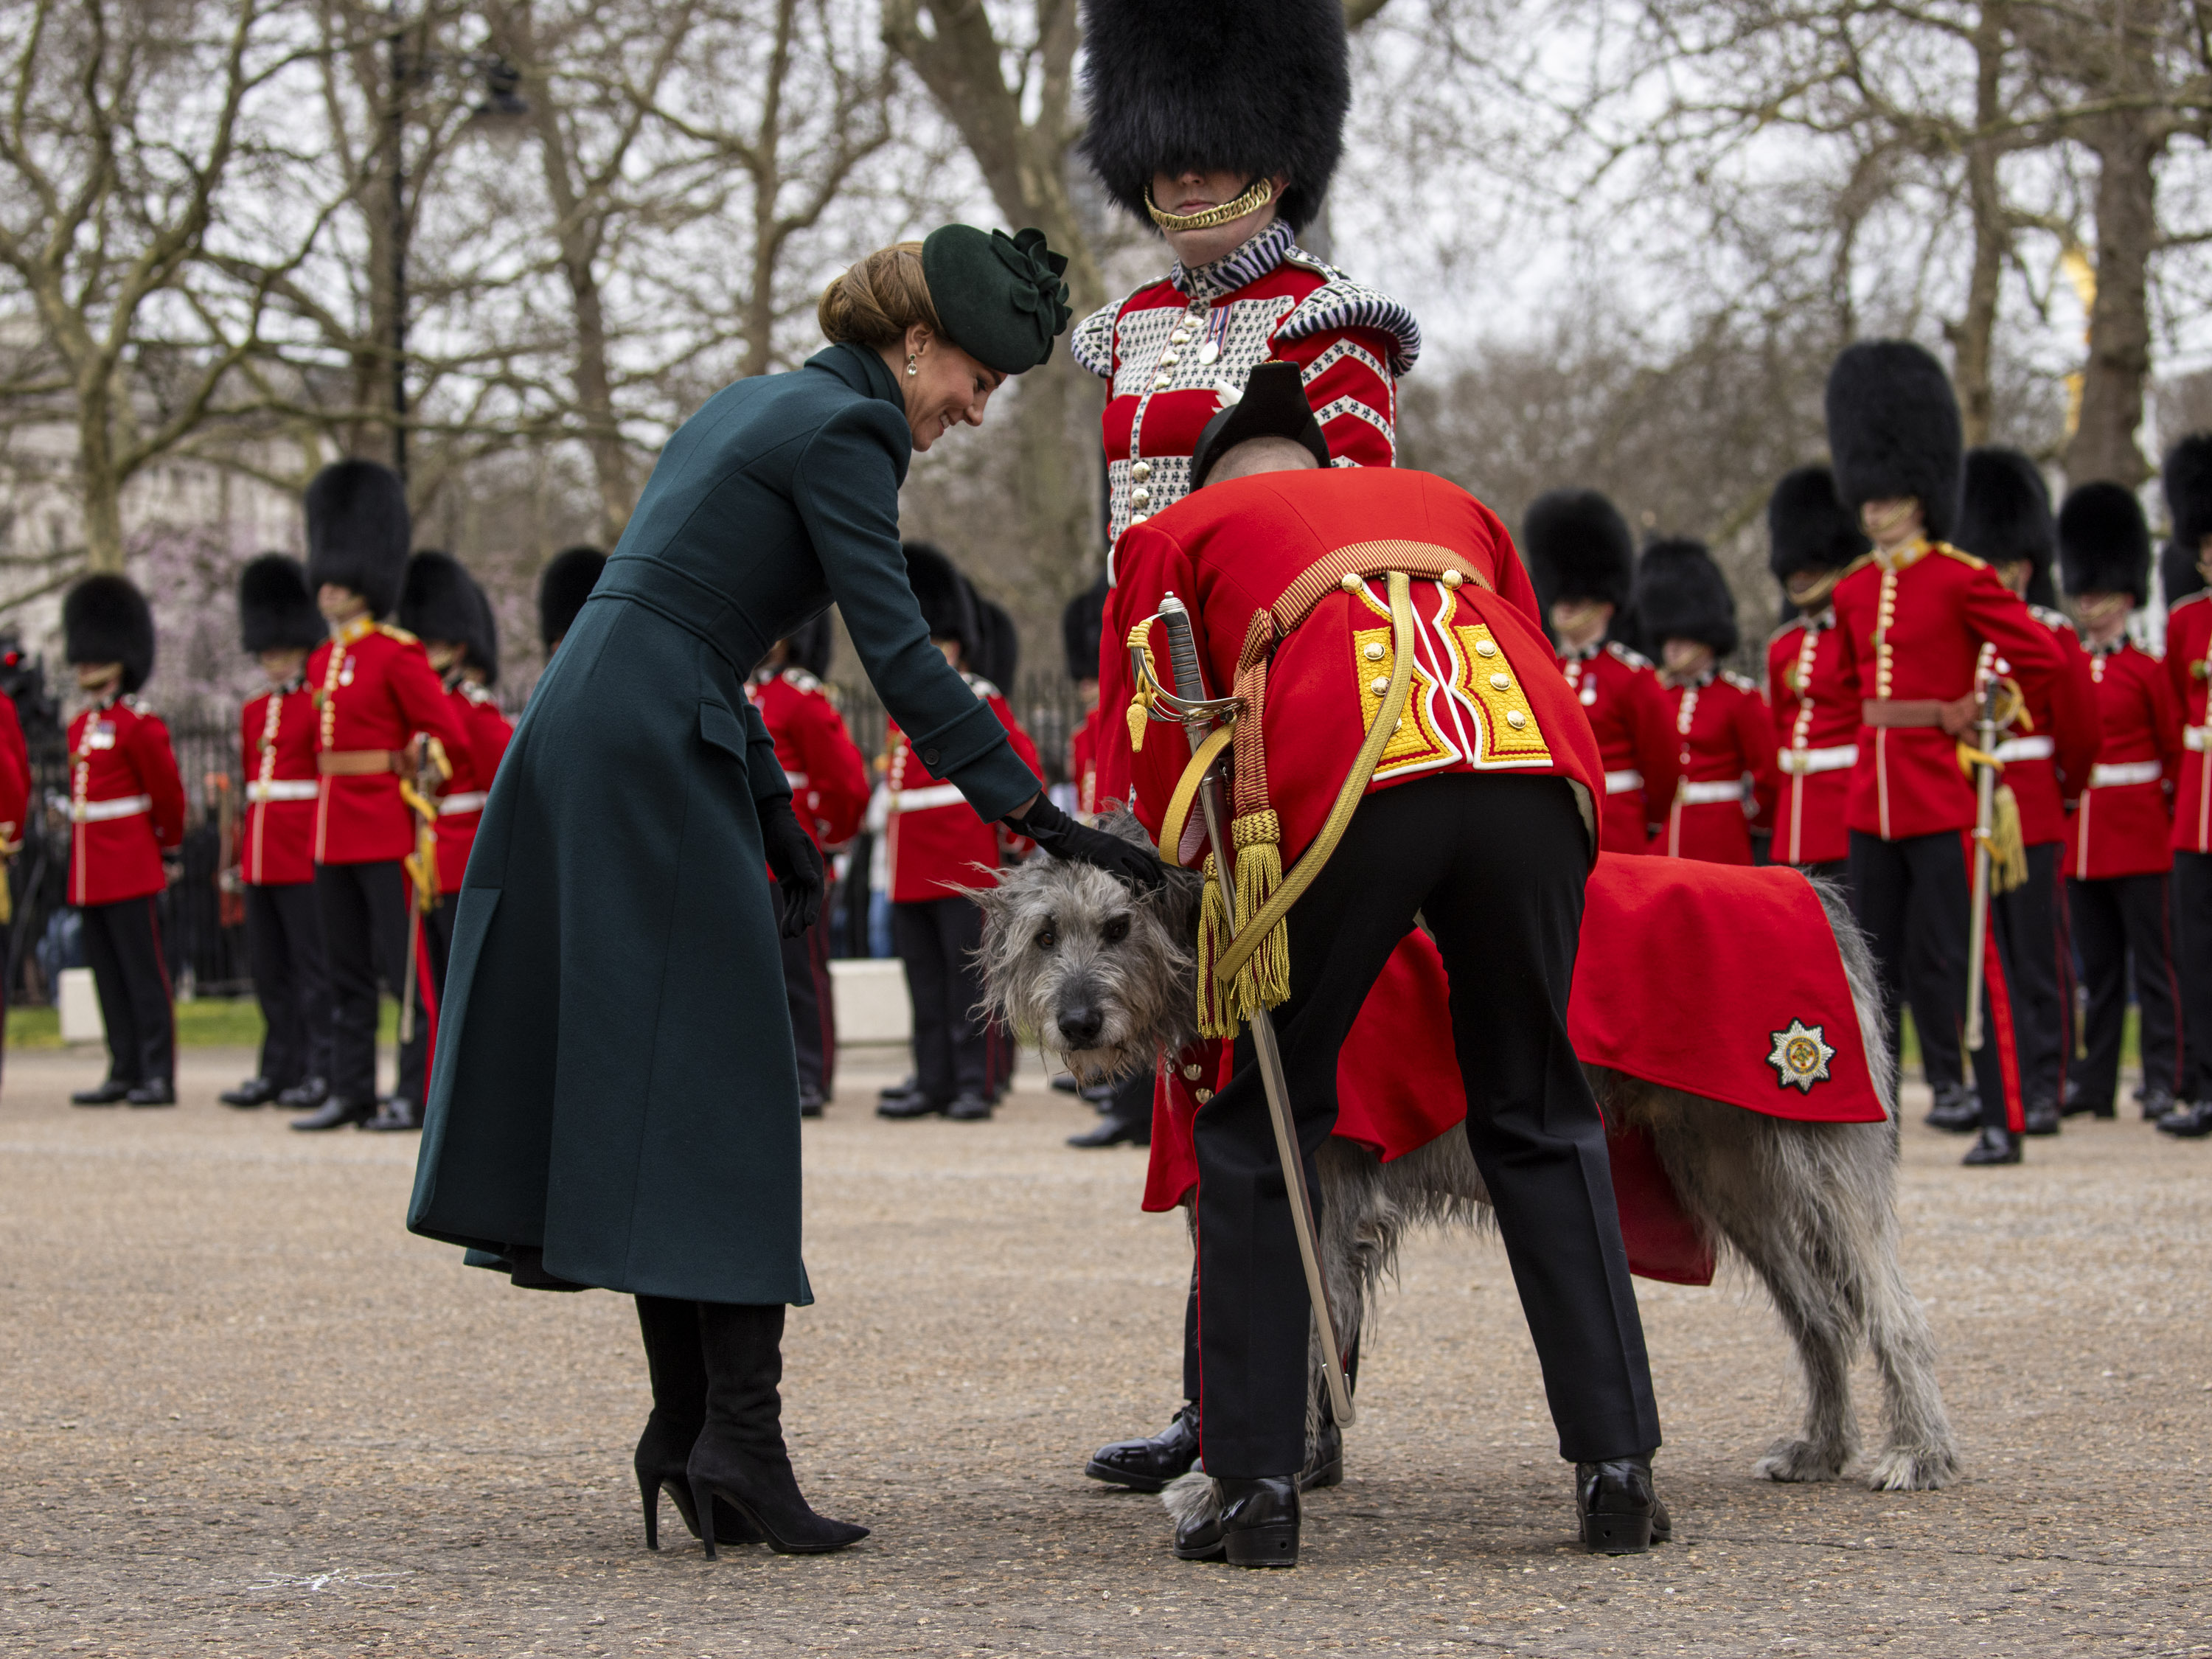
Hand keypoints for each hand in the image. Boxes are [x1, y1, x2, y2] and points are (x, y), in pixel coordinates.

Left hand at [760, 797, 824, 937]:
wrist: (772, 824)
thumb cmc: (785, 831)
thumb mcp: (794, 845)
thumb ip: (802, 863)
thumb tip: (812, 882)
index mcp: (815, 866)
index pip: (815, 890)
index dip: (812, 906)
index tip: (809, 921)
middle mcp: (808, 875)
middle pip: (806, 900)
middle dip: (802, 917)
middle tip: (797, 933)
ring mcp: (798, 879)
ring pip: (797, 903)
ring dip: (794, 919)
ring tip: (789, 935)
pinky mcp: (787, 882)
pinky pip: (788, 900)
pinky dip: (787, 913)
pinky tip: (785, 927)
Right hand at [1014, 796, 1163, 892]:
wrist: (1062, 831)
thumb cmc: (1075, 842)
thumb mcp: (1097, 848)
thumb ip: (1108, 856)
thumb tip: (1113, 869)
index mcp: (1121, 843)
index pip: (1146, 857)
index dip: (1156, 871)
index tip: (1163, 885)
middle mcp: (1122, 845)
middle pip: (1147, 864)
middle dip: (1158, 881)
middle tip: (1164, 897)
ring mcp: (1115, 850)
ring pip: (1140, 868)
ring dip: (1151, 884)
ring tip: (1158, 898)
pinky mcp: (1105, 856)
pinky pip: (1124, 872)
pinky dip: (1134, 884)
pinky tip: (1139, 894)